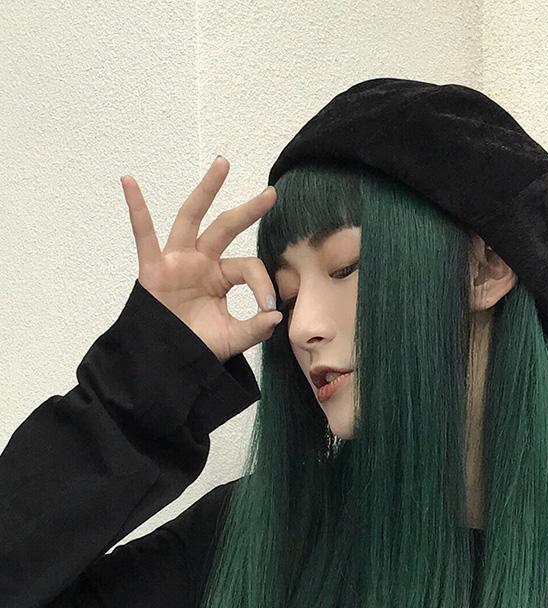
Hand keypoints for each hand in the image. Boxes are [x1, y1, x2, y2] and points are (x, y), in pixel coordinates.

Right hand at [120, 155, 282, 362]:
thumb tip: (276, 315)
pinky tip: (129, 181)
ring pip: (191, 218)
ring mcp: (177, 261)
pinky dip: (136, 209)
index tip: (269, 307)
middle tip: (271, 193)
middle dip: (248, 210)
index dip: (263, 284)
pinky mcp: (153, 270)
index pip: (249, 267)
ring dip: (206, 190)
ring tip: (222, 164)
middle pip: (226, 227)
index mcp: (221, 276)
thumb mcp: (233, 338)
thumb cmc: (197, 346)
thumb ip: (255, 328)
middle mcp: (201, 262)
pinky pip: (143, 236)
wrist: (167, 362)